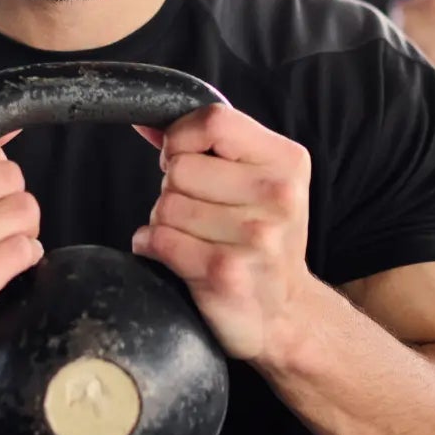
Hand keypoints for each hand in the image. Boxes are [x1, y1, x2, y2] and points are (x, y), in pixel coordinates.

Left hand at [130, 104, 313, 362]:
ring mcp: (256, 237)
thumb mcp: (255, 180)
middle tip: (201, 212)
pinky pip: (159, 240)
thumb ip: (205, 144)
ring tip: (197, 238)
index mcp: (288, 162)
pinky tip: (181, 257)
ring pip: (166, 205)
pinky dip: (154, 247)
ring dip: (166, 222)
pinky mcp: (226, 273)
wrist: (286, 313)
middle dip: (175, 189)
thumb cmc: (262, 238)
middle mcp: (278, 196)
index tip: (185, 160)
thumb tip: (146, 123)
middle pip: (180, 168)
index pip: (213, 121)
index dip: (182, 139)